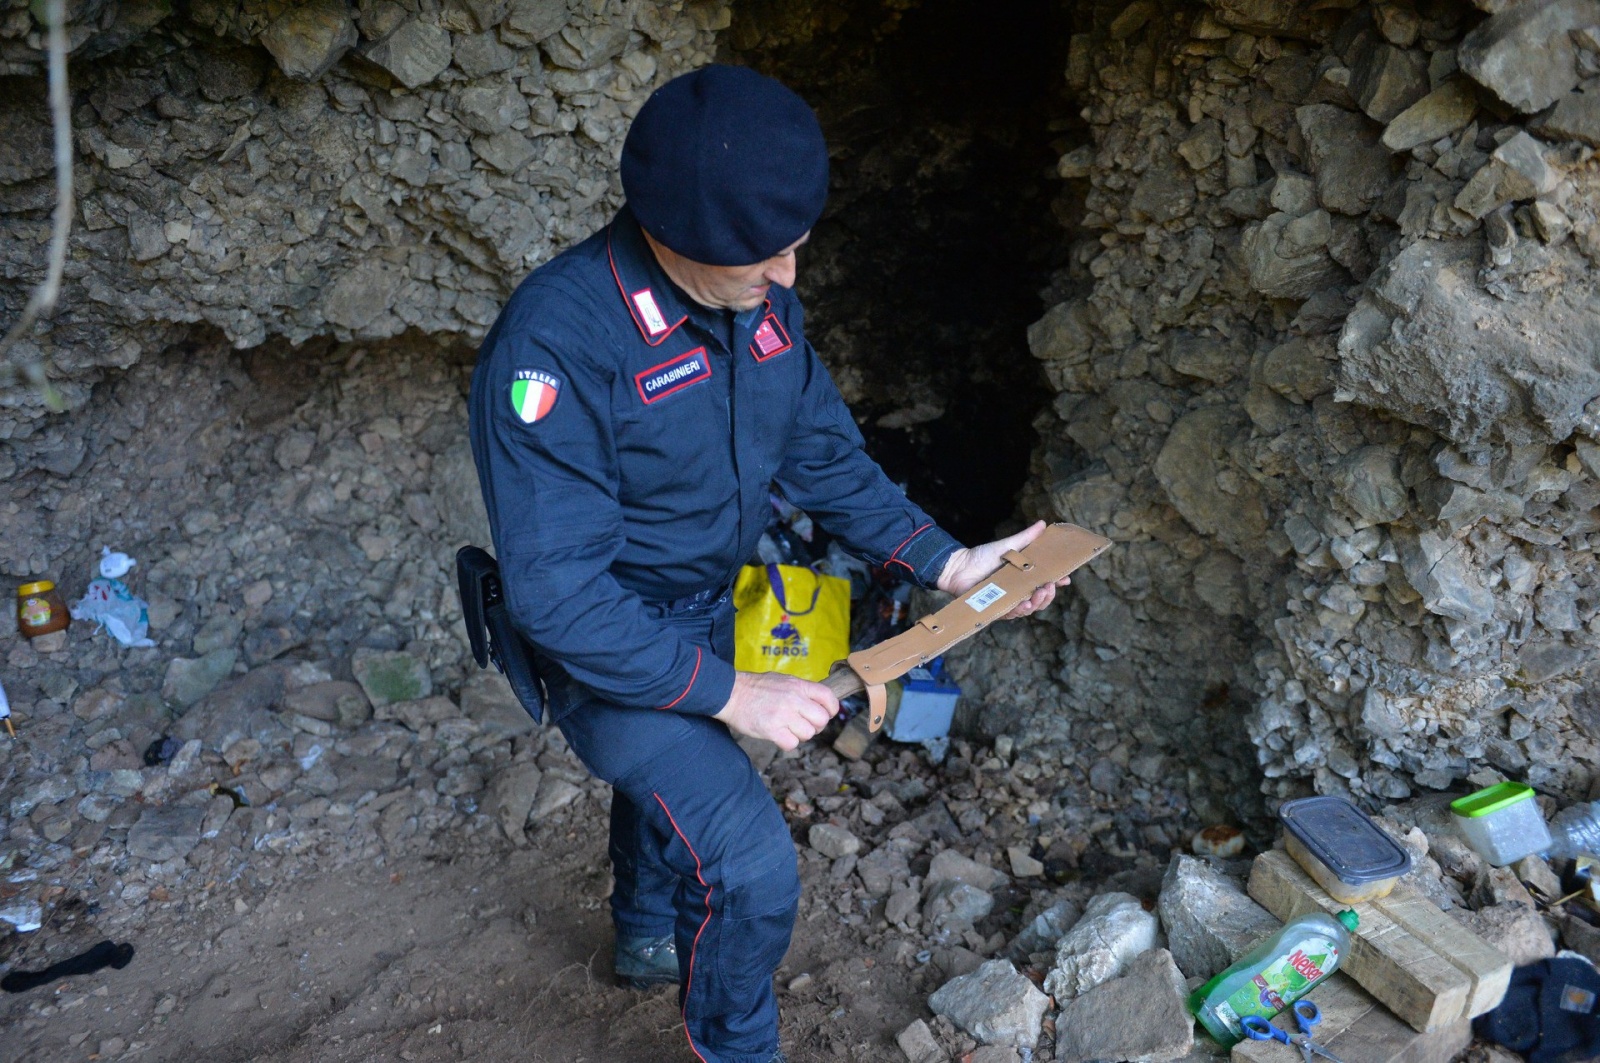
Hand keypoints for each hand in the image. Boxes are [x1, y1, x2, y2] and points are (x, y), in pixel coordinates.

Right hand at [714, 671, 839, 750]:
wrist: (731, 693)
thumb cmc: (757, 688)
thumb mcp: (783, 680)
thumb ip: (801, 691)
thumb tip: (819, 703)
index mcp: (798, 685)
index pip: (828, 697)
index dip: (831, 709)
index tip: (826, 714)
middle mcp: (794, 699)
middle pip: (821, 719)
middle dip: (816, 726)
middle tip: (804, 725)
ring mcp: (783, 715)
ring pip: (808, 734)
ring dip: (800, 735)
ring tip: (788, 729)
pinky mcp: (771, 730)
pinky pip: (792, 744)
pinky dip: (787, 743)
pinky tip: (779, 735)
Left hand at [935, 519, 1070, 619]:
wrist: (959, 566)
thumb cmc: (983, 556)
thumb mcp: (1008, 545)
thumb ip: (1026, 538)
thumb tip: (1043, 524)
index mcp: (1024, 577)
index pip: (1046, 582)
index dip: (1057, 582)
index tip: (1065, 578)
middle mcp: (1018, 591)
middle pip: (1040, 599)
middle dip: (1048, 595)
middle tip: (1048, 587)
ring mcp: (1008, 600)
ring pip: (1028, 609)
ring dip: (1036, 604)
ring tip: (1037, 596)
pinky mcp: (995, 608)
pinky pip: (1010, 614)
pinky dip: (1018, 611)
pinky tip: (1023, 605)